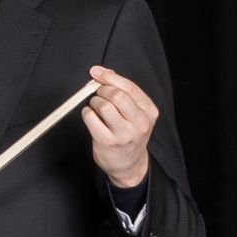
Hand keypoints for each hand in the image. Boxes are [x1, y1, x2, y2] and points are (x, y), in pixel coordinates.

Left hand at [80, 64, 157, 189]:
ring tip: (96, 107)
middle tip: (98, 94)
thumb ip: (123, 92)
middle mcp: (140, 123)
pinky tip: (91, 116)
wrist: (129, 164)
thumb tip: (102, 72)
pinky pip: (91, 119)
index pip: (130, 88)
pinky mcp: (107, 142)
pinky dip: (87, 113)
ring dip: (94, 102)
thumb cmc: (129, 134)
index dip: (110, 77)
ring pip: (104, 106)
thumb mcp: (135, 113)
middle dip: (102, 90)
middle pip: (117, 95)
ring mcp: (124, 134)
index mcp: (149, 112)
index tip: (96, 72)